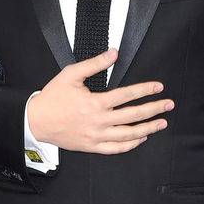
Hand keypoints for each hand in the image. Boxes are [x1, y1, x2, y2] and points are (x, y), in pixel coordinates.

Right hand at [27, 50, 172, 152]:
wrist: (35, 121)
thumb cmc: (52, 97)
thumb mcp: (71, 74)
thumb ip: (94, 64)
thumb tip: (113, 54)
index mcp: (95, 103)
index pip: (127, 95)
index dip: (146, 90)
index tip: (158, 87)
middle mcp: (98, 121)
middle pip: (133, 115)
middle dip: (154, 109)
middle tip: (168, 105)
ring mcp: (96, 136)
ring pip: (128, 134)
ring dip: (148, 128)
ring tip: (161, 123)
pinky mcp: (91, 146)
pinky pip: (115, 149)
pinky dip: (130, 145)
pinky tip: (141, 139)